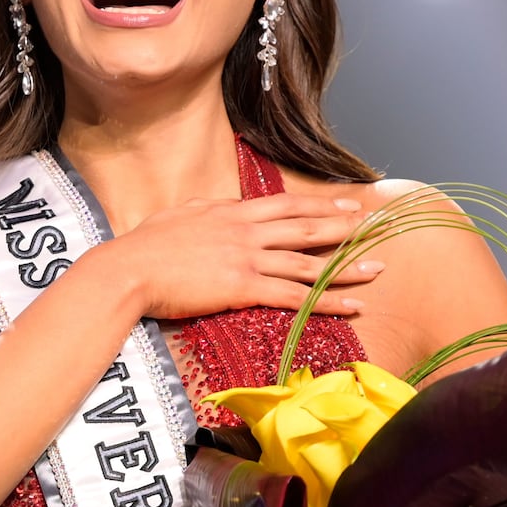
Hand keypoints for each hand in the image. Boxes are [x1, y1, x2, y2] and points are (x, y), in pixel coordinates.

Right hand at [89, 192, 380, 320]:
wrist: (129, 269)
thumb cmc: (143, 247)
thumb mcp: (177, 217)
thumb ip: (203, 212)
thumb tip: (213, 208)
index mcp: (231, 212)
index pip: (286, 204)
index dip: (319, 203)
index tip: (344, 201)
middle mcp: (247, 231)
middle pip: (307, 226)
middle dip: (345, 226)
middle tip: (374, 227)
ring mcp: (248, 258)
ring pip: (309, 261)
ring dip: (348, 266)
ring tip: (377, 269)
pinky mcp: (245, 287)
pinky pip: (296, 295)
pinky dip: (328, 301)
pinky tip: (352, 305)